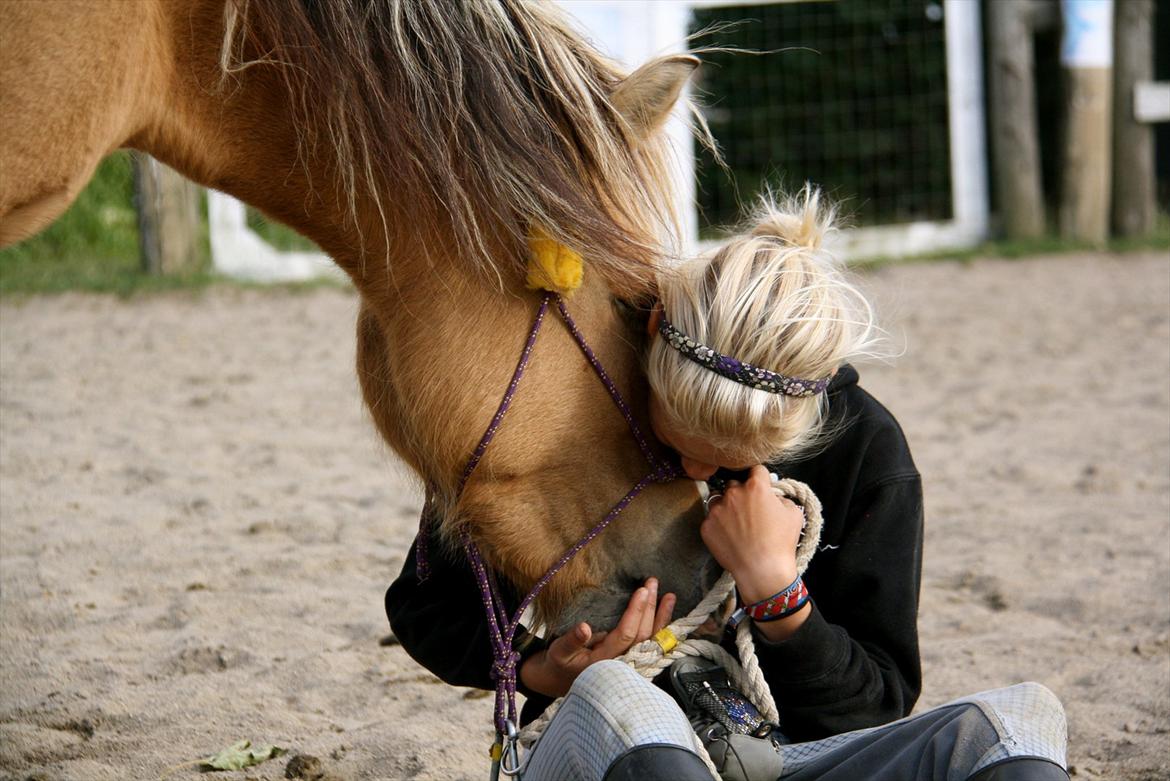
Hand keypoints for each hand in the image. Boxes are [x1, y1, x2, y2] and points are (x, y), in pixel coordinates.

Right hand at [519, 578, 674, 697]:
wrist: (561, 682)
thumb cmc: (560, 664)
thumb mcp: (559, 652)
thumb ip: (570, 641)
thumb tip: (583, 627)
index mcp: (604, 661)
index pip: (626, 634)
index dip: (636, 612)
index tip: (642, 591)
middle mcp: (622, 664)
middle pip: (642, 635)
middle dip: (649, 607)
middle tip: (652, 583)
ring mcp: (629, 664)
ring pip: (651, 641)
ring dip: (661, 617)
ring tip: (669, 596)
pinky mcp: (632, 661)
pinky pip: (650, 645)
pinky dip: (661, 629)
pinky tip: (667, 614)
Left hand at [701, 465, 804, 603]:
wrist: (762, 570)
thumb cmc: (781, 543)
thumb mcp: (794, 513)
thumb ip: (781, 497)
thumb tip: (773, 496)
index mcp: (756, 487)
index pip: (756, 470)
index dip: (761, 478)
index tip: (761, 486)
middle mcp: (733, 493)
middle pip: (735, 484)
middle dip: (742, 493)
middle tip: (750, 511)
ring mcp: (717, 510)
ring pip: (719, 500)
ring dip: (727, 507)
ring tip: (738, 524)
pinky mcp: (706, 526)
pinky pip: (711, 519)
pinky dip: (718, 525)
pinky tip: (730, 537)